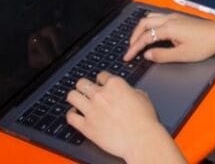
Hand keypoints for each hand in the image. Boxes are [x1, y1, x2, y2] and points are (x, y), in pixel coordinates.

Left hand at [66, 73, 181, 161]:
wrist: (141, 139)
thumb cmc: (145, 120)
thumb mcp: (142, 96)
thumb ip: (129, 90)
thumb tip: (126, 92)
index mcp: (115, 84)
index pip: (101, 75)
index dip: (101, 80)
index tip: (101, 84)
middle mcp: (100, 95)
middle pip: (82, 82)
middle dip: (84, 86)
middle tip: (87, 91)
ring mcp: (91, 110)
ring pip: (72, 96)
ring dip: (75, 97)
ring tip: (78, 100)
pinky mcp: (86, 126)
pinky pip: (70, 117)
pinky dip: (71, 115)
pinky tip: (75, 115)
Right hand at [124, 13, 214, 62]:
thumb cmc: (204, 45)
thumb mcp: (182, 55)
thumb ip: (162, 55)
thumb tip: (147, 55)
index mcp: (168, 28)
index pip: (145, 38)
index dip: (134, 48)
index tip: (127, 57)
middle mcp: (169, 19)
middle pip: (143, 24)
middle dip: (134, 36)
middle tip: (129, 49)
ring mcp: (174, 16)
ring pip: (150, 18)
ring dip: (141, 29)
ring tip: (137, 41)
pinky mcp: (178, 17)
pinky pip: (157, 17)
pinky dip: (149, 25)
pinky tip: (151, 33)